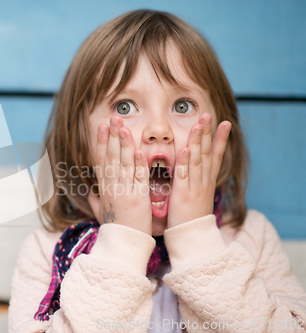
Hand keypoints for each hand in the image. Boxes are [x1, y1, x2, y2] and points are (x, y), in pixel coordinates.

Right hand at [88, 115, 151, 233]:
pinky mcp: (138, 198)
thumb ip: (95, 201)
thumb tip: (89, 193)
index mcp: (104, 189)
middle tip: (114, 117)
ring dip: (124, 144)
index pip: (100, 160)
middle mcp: (112, 187)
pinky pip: (138, 178)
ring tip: (124, 127)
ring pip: (124, 163)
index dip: (101, 142)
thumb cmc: (114, 229)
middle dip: (112, 136)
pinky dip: (139, 164)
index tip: (102, 127)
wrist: (123, 245)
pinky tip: (139, 151)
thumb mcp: (101, 213)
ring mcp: (124, 191)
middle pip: (111, 156)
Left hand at [167, 113, 230, 227]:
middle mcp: (203, 182)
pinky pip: (184, 175)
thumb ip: (194, 179)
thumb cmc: (190, 216)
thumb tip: (192, 166)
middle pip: (208, 153)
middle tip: (209, 114)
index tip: (225, 122)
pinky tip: (186, 148)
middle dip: (208, 133)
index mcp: (207, 181)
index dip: (220, 139)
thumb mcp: (196, 195)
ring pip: (197, 160)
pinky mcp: (183, 195)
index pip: (216, 156)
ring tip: (198, 125)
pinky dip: (185, 161)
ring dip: (198, 141)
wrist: (191, 237)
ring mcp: (194, 187)